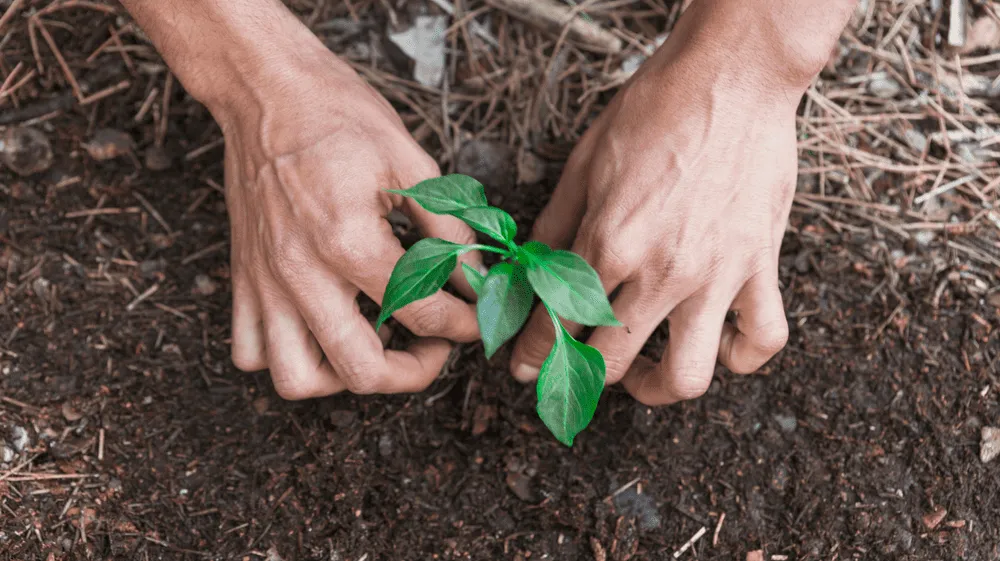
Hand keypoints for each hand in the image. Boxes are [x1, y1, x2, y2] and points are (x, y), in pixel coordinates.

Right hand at [220, 48, 481, 398]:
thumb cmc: (334, 114)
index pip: (421, 312)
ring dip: (342, 377)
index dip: (464, 324)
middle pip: (361, 369)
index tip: (476, 320)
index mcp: (348, 241)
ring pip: (296, 378)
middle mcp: (301, 273)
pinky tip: (322, 329)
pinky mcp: (243, 278)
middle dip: (414, 373)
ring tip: (373, 345)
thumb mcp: (409, 163)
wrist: (264, 88)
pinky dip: (287, 358)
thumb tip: (474, 276)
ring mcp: (265, 282)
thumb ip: (448, 230)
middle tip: (434, 347)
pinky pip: (251, 350)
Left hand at [509, 38, 800, 404]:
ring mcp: (717, 274)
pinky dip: (740, 356)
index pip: (559, 322)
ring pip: (688, 375)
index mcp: (610, 241)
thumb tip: (528, 270)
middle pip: (613, 361)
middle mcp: (662, 270)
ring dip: (656, 389)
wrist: (732, 76)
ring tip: (644, 374)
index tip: (524, 368)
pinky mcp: (761, 265)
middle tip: (576, 369)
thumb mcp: (585, 163)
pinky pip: (762, 339)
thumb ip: (555, 226)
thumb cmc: (655, 109)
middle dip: (582, 377)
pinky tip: (716, 343)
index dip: (533, 355)